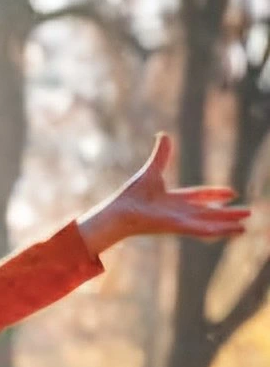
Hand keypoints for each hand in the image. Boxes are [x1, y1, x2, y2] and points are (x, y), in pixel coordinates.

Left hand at [76, 134, 251, 255]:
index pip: (200, 197)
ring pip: (208, 224)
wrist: (119, 211)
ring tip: (244, 229)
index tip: (232, 193)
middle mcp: (179, 213)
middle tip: (247, 214)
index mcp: (174, 200)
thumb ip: (161, 155)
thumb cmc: (131, 195)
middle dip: (228, 215)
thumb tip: (164, 134)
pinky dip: (215, 231)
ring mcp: (179, 222)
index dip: (215, 195)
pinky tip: (229, 232)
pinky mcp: (178, 227)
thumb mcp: (152, 170)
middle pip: (209, 214)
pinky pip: (200, 230)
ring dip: (226, 226)